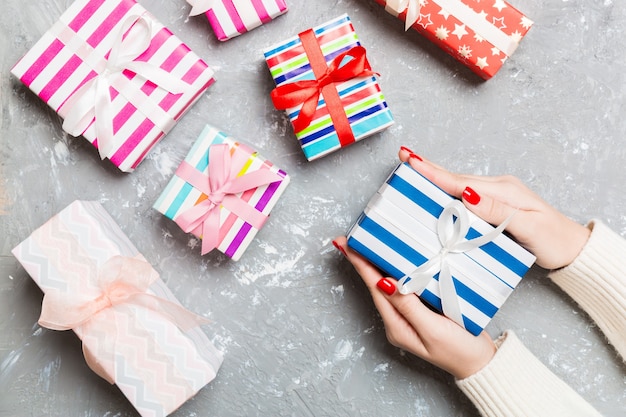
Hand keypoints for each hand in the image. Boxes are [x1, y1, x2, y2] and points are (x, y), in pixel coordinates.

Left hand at [332, 237, 495, 379]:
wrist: (483, 365)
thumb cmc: (459, 352)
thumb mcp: (431, 329)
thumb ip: (408, 306)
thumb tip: (383, 282)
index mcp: (396, 325)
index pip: (375, 288)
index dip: (361, 265)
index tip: (346, 245)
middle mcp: (399, 319)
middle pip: (378, 285)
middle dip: (364, 261)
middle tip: (348, 239)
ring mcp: (411, 314)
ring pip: (392, 283)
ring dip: (379, 263)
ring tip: (366, 243)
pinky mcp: (425, 309)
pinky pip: (408, 285)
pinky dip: (401, 269)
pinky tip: (397, 258)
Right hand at [398, 147, 589, 269]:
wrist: (572, 250)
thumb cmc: (553, 240)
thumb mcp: (529, 226)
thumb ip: (497, 210)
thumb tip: (467, 195)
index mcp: (502, 190)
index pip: (461, 182)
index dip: (434, 172)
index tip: (412, 160)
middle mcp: (496, 189)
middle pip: (455, 180)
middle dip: (428, 171)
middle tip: (403, 158)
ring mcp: (494, 198)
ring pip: (457, 189)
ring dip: (434, 182)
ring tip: (411, 172)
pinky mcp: (493, 209)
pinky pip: (463, 201)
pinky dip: (445, 196)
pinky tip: (434, 196)